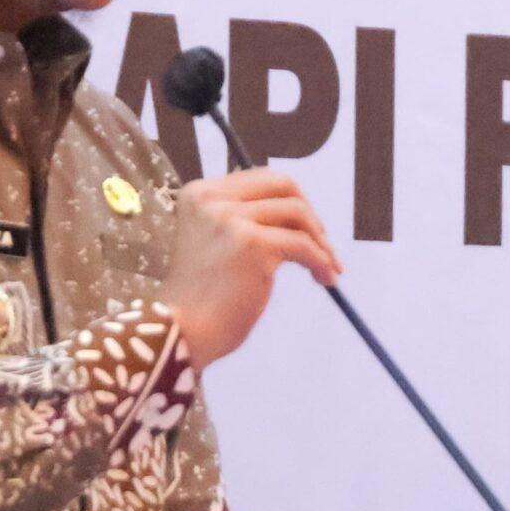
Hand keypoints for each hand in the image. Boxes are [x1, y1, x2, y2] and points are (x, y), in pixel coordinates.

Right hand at [158, 168, 342, 369]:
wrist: (181, 332)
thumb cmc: (197, 297)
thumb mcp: (210, 241)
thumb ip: (238, 220)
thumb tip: (293, 214)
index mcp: (200, 193)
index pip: (259, 179)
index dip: (288, 200)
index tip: (303, 228)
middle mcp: (214, 199)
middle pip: (282, 184)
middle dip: (309, 212)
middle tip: (321, 242)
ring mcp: (234, 219)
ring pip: (298, 213)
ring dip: (320, 241)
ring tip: (328, 266)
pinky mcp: (255, 245)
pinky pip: (303, 245)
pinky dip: (321, 260)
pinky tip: (325, 278)